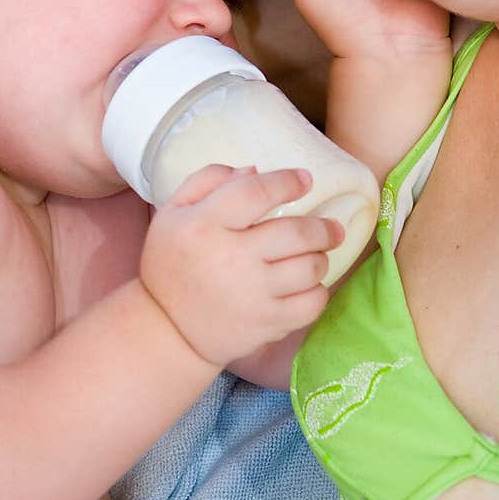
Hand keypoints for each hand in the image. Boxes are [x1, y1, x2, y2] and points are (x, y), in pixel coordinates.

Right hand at [140, 164, 343, 365]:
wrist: (167, 329)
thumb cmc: (172, 264)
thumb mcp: (173, 213)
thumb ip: (208, 181)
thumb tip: (254, 170)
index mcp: (205, 225)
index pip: (256, 192)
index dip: (287, 182)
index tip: (304, 180)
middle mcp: (231, 258)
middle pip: (297, 233)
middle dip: (323, 226)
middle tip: (331, 226)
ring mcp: (252, 295)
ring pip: (311, 268)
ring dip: (320, 257)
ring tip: (315, 255)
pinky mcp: (266, 324)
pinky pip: (312, 304)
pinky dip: (318, 292)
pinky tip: (307, 285)